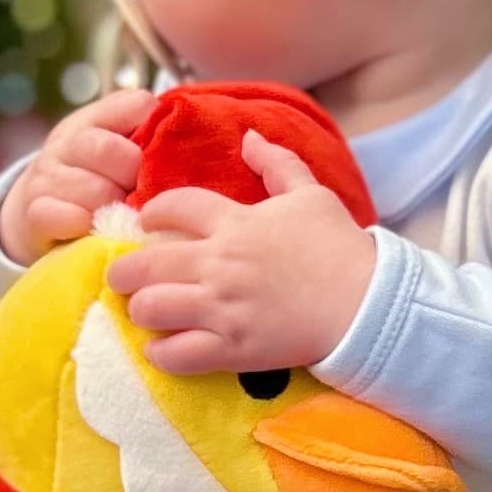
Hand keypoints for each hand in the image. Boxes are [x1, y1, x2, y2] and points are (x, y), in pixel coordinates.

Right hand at [0, 86, 156, 263]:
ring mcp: (46, 176)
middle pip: (110, 149)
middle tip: (138, 194)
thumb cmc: (93, 178)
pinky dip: (86, 225)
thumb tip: (183, 133)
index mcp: (93, 119)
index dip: (154, 132)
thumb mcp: (115, 149)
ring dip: (116, 209)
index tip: (155, 157)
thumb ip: (144, 135)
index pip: (134, 104)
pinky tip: (92, 228)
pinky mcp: (35, 212)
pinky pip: (68, 217)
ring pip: (95, 190)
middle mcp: (65, 142)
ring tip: (120, 215)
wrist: (41, 210)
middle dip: (134, 176)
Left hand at [108, 129, 375, 376]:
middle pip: (144, 264)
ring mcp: (224, 308)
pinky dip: (161, 352)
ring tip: (146, 312)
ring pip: (151, 308)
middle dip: (124, 272)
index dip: (151, 212)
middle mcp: (221, 263)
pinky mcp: (233, 348)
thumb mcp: (312, 195)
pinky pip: (175, 354)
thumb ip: (277, 163)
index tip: (146, 222)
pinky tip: (163, 348)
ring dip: (141, 310)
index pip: (172, 206)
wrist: (368, 304)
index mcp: (237, 222)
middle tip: (125, 277)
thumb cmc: (340, 247)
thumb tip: (249, 137)